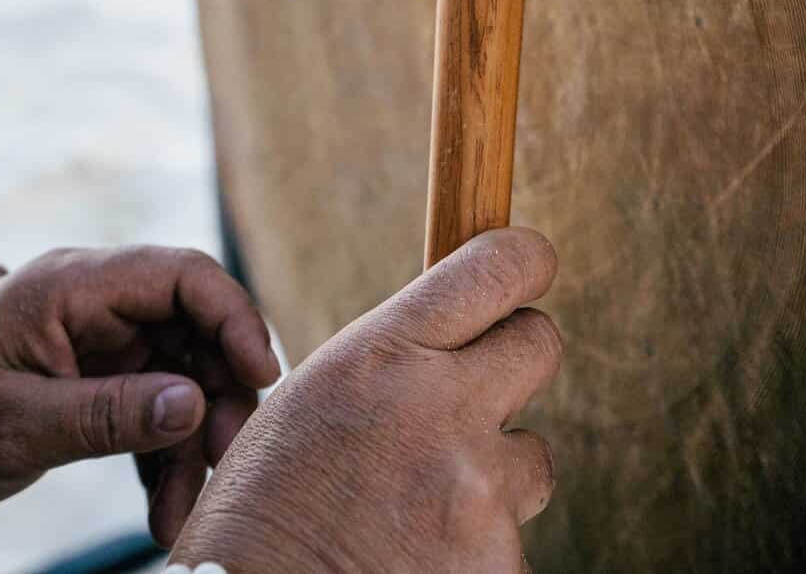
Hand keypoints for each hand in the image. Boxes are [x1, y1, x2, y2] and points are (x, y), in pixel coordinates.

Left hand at [0, 245, 279, 544]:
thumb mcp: (22, 421)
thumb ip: (109, 412)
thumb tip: (195, 405)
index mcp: (78, 285)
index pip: (181, 275)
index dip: (232, 316)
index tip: (261, 375)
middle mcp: (101, 303)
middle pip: (194, 329)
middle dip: (217, 396)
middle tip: (228, 459)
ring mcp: (105, 341)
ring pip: (183, 376)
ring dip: (192, 445)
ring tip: (179, 514)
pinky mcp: (104, 379)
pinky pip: (156, 408)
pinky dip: (164, 458)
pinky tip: (161, 507)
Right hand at [169, 228, 561, 573]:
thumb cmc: (266, 515)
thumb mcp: (314, 401)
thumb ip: (394, 362)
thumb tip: (459, 341)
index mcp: (384, 353)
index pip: (498, 268)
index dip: (523, 262)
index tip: (527, 268)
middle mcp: (441, 408)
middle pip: (539, 345)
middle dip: (515, 364)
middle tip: (476, 398)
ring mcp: (478, 491)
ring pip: (531, 459)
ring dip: (493, 478)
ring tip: (420, 512)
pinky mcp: (499, 565)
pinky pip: (514, 542)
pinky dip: (478, 553)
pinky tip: (419, 562)